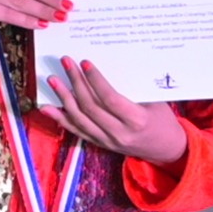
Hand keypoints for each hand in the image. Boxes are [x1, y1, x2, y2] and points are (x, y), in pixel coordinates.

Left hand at [44, 57, 186, 164]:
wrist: (166, 149)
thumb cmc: (163, 119)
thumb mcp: (156, 100)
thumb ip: (134, 87)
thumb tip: (112, 62)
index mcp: (136, 120)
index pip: (110, 99)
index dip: (96, 81)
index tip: (85, 63)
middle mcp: (119, 133)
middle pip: (91, 107)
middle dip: (76, 82)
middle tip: (66, 62)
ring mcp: (108, 141)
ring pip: (80, 119)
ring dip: (64, 98)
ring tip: (53, 80)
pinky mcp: (100, 144)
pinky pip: (77, 131)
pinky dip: (60, 119)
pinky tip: (47, 108)